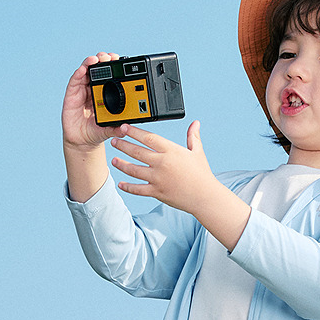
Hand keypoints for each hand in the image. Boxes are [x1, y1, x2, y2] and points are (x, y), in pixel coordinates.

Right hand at [61, 52, 126, 149]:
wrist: (82, 141)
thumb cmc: (96, 131)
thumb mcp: (108, 130)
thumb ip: (116, 128)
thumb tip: (126, 128)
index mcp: (104, 94)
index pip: (109, 76)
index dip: (113, 67)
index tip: (120, 60)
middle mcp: (93, 89)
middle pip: (97, 69)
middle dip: (103, 60)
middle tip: (110, 57)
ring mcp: (82, 90)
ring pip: (86, 71)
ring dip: (91, 62)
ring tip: (97, 59)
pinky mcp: (71, 94)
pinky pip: (75, 81)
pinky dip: (79, 73)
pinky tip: (83, 69)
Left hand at [111, 121, 250, 249]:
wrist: (205, 196)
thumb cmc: (202, 174)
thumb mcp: (197, 152)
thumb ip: (193, 137)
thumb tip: (195, 123)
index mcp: (171, 151)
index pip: (148, 138)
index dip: (134, 132)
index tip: (124, 128)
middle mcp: (162, 163)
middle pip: (137, 152)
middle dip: (123, 145)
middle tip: (114, 141)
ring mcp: (158, 179)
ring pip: (134, 170)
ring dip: (122, 165)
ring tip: (114, 160)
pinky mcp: (157, 192)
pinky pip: (138, 189)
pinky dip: (128, 187)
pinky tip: (121, 184)